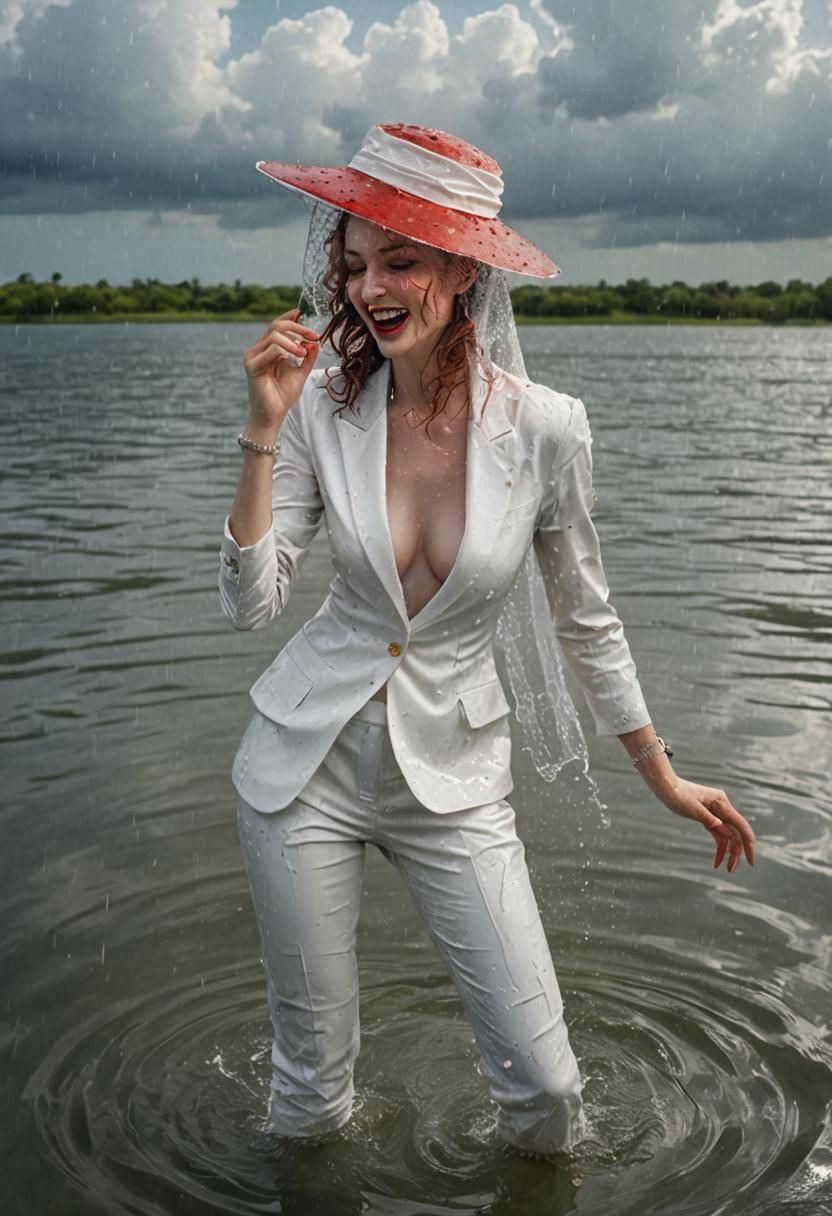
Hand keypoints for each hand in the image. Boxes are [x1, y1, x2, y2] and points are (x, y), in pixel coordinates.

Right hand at [243, 308, 320, 427]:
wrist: (274, 414)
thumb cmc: (283, 395)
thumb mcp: (301, 372)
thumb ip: (307, 357)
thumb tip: (315, 341)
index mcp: (268, 348)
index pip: (277, 325)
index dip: (290, 317)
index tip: (304, 314)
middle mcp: (258, 349)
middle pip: (276, 326)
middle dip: (297, 328)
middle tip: (312, 336)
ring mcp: (253, 356)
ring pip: (274, 336)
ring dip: (293, 341)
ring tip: (303, 353)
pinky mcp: (251, 365)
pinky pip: (270, 350)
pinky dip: (284, 351)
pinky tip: (292, 358)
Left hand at [653, 777, 755, 872]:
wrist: (666, 785)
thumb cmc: (677, 795)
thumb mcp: (693, 809)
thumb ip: (711, 821)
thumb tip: (727, 834)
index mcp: (722, 803)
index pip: (742, 827)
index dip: (749, 845)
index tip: (751, 862)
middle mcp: (723, 807)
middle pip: (736, 833)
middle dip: (736, 853)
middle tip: (731, 871)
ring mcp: (717, 812)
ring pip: (728, 835)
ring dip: (728, 852)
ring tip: (726, 869)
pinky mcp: (710, 816)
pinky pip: (719, 833)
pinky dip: (719, 846)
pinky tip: (716, 861)